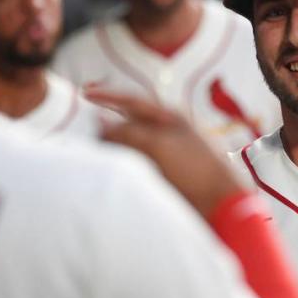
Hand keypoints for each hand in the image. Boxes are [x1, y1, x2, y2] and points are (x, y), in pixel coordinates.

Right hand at [87, 90, 246, 217]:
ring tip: (85, 151)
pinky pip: (134, 165)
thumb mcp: (158, 145)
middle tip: (77, 128)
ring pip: (129, 145)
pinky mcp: (163, 176)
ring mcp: (165, 155)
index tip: (83, 93)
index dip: (107, 96)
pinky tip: (105, 171)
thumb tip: (100, 124)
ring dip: (109, 146)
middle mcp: (166, 133)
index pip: (133, 101)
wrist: (220, 204)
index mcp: (169, 118)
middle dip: (104, 123)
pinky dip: (119, 165)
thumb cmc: (194, 168)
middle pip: (128, 122)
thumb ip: (128, 132)